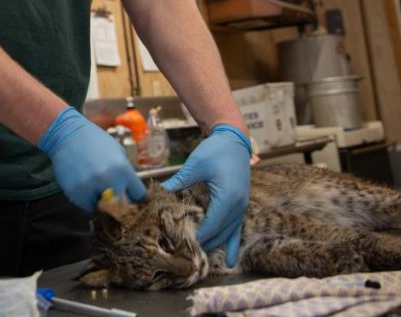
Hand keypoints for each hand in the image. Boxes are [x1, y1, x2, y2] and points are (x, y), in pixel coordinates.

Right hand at [38, 107, 146, 211]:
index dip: (137, 196)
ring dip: (102, 201)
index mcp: (123, 170)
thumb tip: (129, 191)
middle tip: (113, 193)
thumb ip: (125, 173)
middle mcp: (109, 181)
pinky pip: (88, 206)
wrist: (67, 133)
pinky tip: (84, 184)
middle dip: (120, 201)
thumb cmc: (94, 140)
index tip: (134, 198)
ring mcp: (92, 188)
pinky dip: (88, 199)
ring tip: (95, 184)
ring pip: (104, 209)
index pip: (139, 195)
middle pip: (123, 207)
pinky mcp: (76, 193)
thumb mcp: (118, 152)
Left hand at [161, 125, 250, 266]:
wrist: (234, 140)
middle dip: (203, 244)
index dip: (197, 237)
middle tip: (184, 254)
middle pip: (219, 233)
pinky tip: (229, 260)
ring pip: (228, 234)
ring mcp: (242, 207)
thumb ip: (179, 181)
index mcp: (227, 198)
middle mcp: (238, 207)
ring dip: (215, 245)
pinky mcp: (241, 205)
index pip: (211, 226)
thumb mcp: (195, 165)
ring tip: (199, 259)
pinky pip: (237, 230)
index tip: (180, 245)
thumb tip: (159, 192)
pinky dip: (231, 244)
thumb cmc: (215, 150)